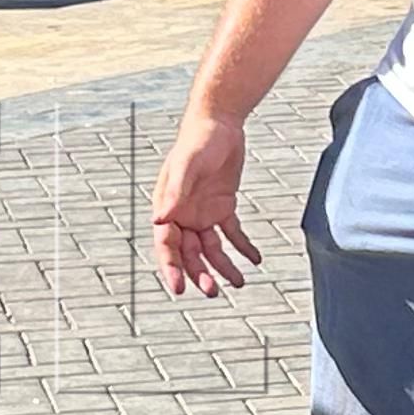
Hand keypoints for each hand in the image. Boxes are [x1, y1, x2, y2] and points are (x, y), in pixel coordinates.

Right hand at [149, 107, 258, 294]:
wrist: (219, 122)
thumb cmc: (198, 140)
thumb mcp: (187, 164)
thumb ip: (175, 192)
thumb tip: (158, 219)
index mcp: (168, 207)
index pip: (166, 245)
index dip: (172, 268)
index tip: (180, 289)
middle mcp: (183, 214)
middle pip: (190, 253)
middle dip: (200, 274)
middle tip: (213, 292)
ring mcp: (203, 211)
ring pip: (211, 248)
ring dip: (223, 266)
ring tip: (239, 283)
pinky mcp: (223, 205)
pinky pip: (232, 232)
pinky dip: (243, 246)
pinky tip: (255, 259)